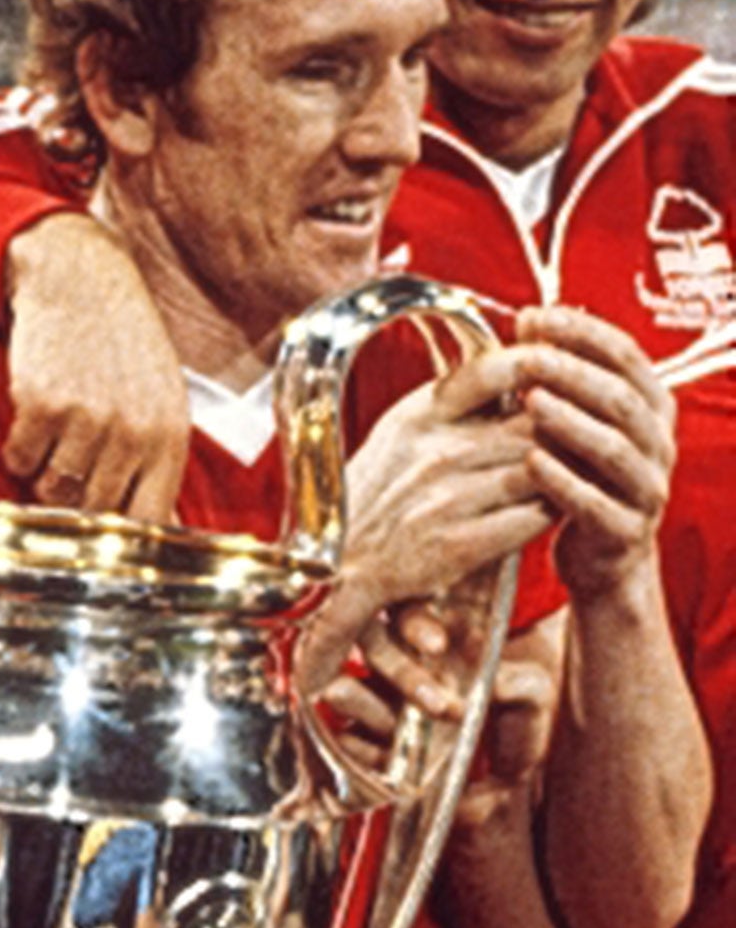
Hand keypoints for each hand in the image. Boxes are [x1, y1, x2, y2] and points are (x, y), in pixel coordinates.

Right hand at [0, 213, 188, 518]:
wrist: (80, 280)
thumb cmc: (120, 347)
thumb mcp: (159, 401)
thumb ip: (155, 462)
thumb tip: (151, 534)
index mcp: (169, 437)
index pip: (148, 523)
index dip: (119, 544)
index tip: (98, 547)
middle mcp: (133, 432)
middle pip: (93, 513)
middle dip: (74, 504)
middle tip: (65, 476)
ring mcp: (87, 420)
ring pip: (52, 491)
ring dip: (43, 475)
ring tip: (53, 438)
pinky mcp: (42, 404)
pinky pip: (19, 460)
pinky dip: (17, 449)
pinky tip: (31, 418)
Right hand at [298, 352, 551, 692]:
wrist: (333, 568)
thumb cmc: (373, 496)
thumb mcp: (399, 433)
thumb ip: (451, 402)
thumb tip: (514, 365)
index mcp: (415, 417)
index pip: (492, 370)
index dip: (537, 360)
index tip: (562, 359)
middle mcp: (431, 453)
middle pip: (533, 421)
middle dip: (569, 422)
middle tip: (595, 421)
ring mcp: (445, 500)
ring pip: (541, 468)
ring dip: (567, 467)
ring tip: (582, 466)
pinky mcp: (458, 545)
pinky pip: (532, 517)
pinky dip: (551, 510)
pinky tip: (554, 506)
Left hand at [512, 306, 674, 602]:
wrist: (601, 557)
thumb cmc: (581, 474)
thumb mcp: (580, 421)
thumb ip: (562, 377)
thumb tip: (526, 318)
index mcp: (651, 407)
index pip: (626, 355)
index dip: (582, 332)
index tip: (534, 316)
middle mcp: (659, 443)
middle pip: (621, 398)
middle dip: (573, 373)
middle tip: (526, 358)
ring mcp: (648, 489)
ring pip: (614, 448)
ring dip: (571, 421)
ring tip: (528, 401)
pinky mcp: (625, 531)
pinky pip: (596, 503)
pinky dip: (563, 480)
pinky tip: (529, 462)